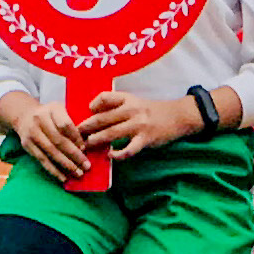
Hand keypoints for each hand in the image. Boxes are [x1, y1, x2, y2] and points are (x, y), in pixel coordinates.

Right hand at [0, 88, 93, 184]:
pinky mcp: (27, 144)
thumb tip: (84, 147)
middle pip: (59, 140)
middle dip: (74, 155)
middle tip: (86, 166)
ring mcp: (32, 132)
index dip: (76, 138)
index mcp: (53, 109)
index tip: (84, 149)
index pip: (65, 124)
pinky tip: (63, 177)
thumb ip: (71, 124)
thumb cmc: (50, 115)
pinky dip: (54, 170)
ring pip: (51, 151)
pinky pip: (42, 159)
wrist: (25, 115)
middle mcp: (40, 119)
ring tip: (78, 173)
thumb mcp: (61, 112)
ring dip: (66, 164)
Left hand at [75, 88, 205, 159]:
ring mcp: (138, 125)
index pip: (105, 97)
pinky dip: (118, 154)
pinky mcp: (146, 139)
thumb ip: (117, 107)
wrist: (177, 116)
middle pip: (103, 118)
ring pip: (112, 133)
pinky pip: (129, 149)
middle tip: (75, 135)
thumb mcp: (135, 102)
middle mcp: (131, 110)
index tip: (85, 112)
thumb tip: (94, 115)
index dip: (92, 104)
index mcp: (127, 99)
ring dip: (96, 140)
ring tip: (86, 146)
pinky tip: (110, 156)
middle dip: (87, 127)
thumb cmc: (152, 110)